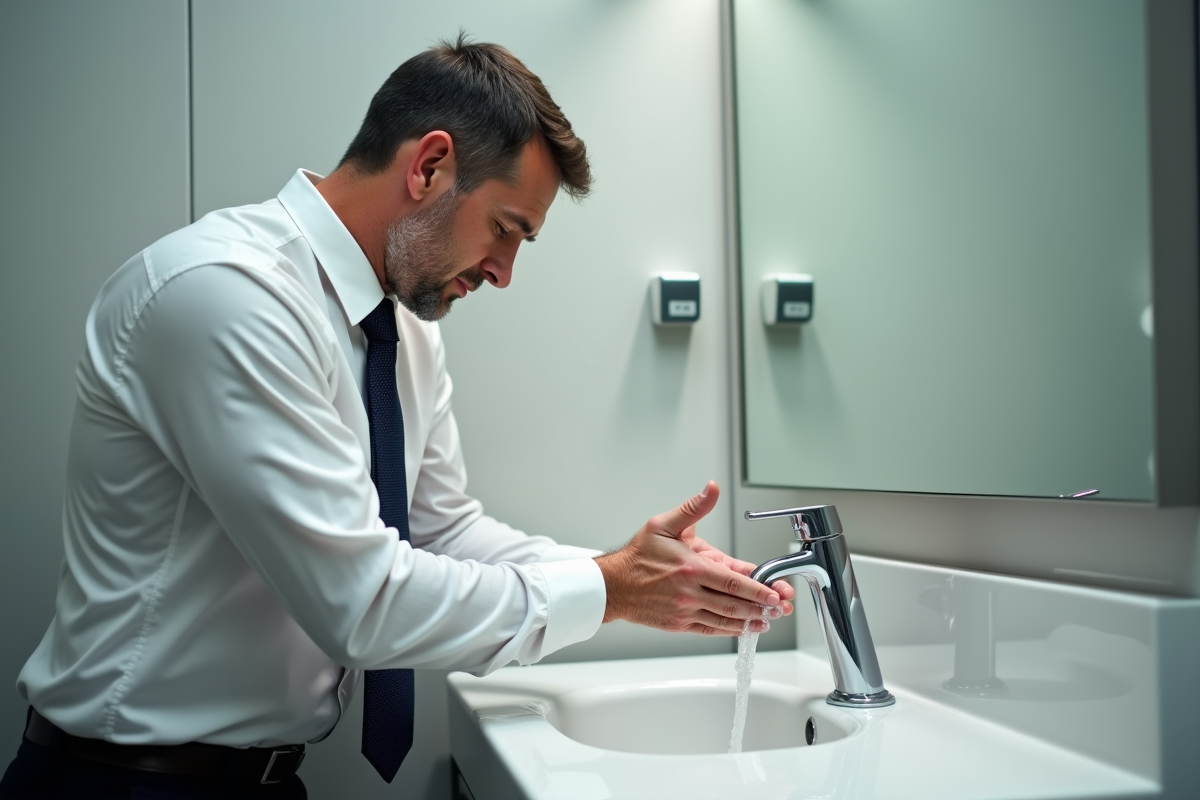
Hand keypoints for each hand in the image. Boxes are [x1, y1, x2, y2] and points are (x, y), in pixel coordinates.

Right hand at [594, 481, 791, 635]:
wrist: (613, 585)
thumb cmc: (638, 556)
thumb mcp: (664, 525)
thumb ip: (693, 508)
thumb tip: (711, 488)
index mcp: (691, 568)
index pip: (733, 581)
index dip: (758, 589)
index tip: (775, 593)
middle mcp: (690, 593)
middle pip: (735, 603)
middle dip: (762, 607)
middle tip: (781, 608)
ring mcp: (685, 611)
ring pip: (725, 619)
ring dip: (750, 621)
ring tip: (769, 619)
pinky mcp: (679, 624)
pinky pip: (710, 629)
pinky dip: (730, 630)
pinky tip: (745, 627)